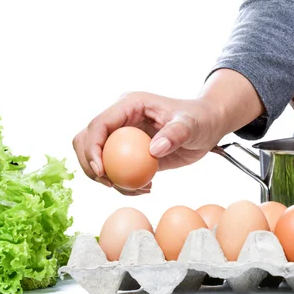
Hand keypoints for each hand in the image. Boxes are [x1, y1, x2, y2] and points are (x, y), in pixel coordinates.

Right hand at [72, 92, 224, 195]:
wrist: (207, 125)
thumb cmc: (200, 119)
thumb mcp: (191, 125)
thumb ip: (175, 133)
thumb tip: (153, 149)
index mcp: (129, 105)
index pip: (99, 124)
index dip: (92, 147)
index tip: (102, 171)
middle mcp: (120, 119)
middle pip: (86, 140)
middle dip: (90, 164)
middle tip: (111, 185)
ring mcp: (122, 135)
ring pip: (96, 157)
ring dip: (105, 177)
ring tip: (136, 189)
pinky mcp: (129, 152)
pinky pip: (114, 169)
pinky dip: (122, 183)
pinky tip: (145, 188)